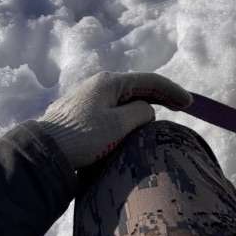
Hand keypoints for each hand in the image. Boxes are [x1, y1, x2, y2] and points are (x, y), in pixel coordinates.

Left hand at [38, 71, 191, 169]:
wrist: (44, 154)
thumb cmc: (84, 137)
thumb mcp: (119, 124)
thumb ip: (141, 113)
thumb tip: (144, 111)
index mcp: (109, 82)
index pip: (150, 81)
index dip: (172, 91)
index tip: (190, 104)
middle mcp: (98, 85)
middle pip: (137, 88)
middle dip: (160, 97)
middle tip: (181, 108)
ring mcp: (86, 100)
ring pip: (123, 101)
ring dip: (143, 108)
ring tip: (159, 119)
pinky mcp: (79, 117)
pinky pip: (111, 112)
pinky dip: (127, 116)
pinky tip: (131, 128)